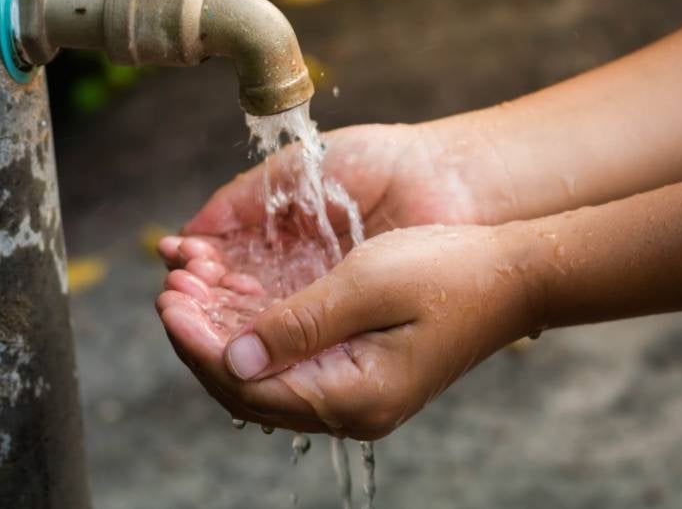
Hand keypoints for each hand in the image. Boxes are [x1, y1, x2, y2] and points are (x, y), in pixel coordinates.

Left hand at [157, 224, 539, 439]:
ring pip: (265, 376)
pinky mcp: (358, 373)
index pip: (249, 386)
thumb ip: (299, 325)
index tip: (168, 303)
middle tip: (170, 291)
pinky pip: (290, 363)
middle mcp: (350, 409)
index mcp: (353, 397)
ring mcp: (354, 395)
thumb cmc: (448, 272)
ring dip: (223, 335)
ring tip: (191, 289)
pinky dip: (255, 334)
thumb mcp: (367, 285)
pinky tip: (234, 299)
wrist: (512, 278)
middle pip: (249, 389)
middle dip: (202, 340)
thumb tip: (232, 359)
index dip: (198, 346)